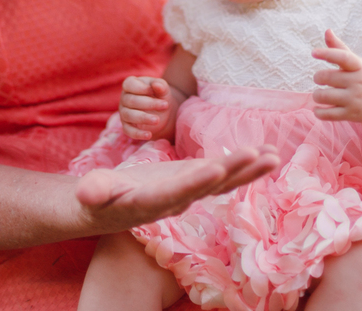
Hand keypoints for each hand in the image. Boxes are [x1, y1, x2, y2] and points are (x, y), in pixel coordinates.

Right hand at [75, 146, 279, 232]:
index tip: (215, 167)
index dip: (195, 180)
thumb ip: (94, 191)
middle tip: (259, 155)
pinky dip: (246, 165)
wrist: (110, 208)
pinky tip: (268, 154)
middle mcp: (178, 200)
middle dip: (235, 171)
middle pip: (210, 186)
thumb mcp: (92, 193)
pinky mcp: (196, 181)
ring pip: (225, 182)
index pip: (176, 191)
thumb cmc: (98, 198)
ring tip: (275, 155)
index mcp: (153, 201)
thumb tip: (87, 191)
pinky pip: (226, 175)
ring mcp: (190, 191)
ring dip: (250, 169)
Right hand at [118, 76, 178, 140]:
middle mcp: (124, 98)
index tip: (155, 90)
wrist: (161, 111)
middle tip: (165, 105)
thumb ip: (161, 86)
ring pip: (129, 115)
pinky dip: (138, 134)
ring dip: (143, 118)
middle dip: (149, 104)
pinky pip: (128, 131)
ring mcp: (124, 113)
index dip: (141, 88)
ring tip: (157, 120)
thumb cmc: (159, 95)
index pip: (129, 84)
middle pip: (131, 101)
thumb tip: (157, 85)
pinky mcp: (126, 126)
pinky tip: (149, 135)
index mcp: (130, 84)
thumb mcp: (163, 89)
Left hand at [311, 29, 361, 122]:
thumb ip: (340, 48)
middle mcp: (358, 82)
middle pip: (326, 77)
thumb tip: (327, 31)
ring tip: (319, 95)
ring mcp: (355, 99)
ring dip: (316, 96)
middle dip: (317, 78)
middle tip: (319, 79)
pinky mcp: (351, 114)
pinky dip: (318, 112)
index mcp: (359, 66)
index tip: (313, 52)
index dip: (327, 54)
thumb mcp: (357, 63)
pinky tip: (318, 109)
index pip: (343, 57)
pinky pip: (326, 114)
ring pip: (323, 96)